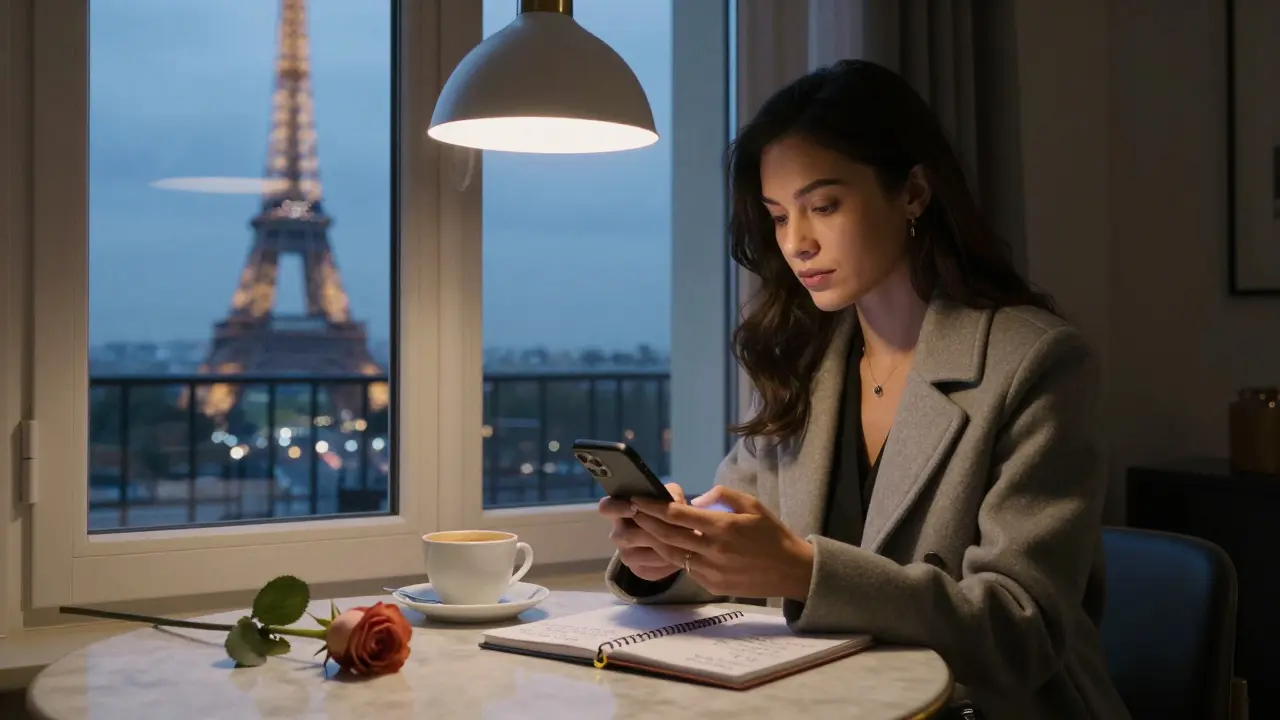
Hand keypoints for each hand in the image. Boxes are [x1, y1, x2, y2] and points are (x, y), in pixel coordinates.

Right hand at [598, 483, 689, 581]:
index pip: (606, 508)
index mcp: (620, 510)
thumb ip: (669, 494)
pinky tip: (677, 554)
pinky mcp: (639, 570)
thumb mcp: (671, 497)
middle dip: (648, 532)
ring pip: (638, 555)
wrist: (678, 537)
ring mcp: (626, 554)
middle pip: (623, 536)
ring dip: (660, 548)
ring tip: (679, 541)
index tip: (634, 506)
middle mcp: (618, 533)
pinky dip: (665, 563)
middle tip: (668, 527)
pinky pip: (649, 569)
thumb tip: (671, 499)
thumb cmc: (668, 511)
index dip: (617, 508)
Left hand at [629, 486, 815, 600]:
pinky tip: (666, 546)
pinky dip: (674, 556)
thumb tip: (694, 501)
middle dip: (646, 522)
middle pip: (668, 536)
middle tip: (631, 511)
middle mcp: (714, 550)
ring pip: (672, 555)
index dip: (653, 507)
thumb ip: (721, 496)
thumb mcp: (753, 504)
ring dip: (654, 541)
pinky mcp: (712, 585)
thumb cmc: (772, 533)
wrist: (792, 571)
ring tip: (641, 528)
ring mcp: (712, 570)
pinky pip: (687, 568)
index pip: (677, 516)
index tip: (638, 499)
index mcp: (723, 527)